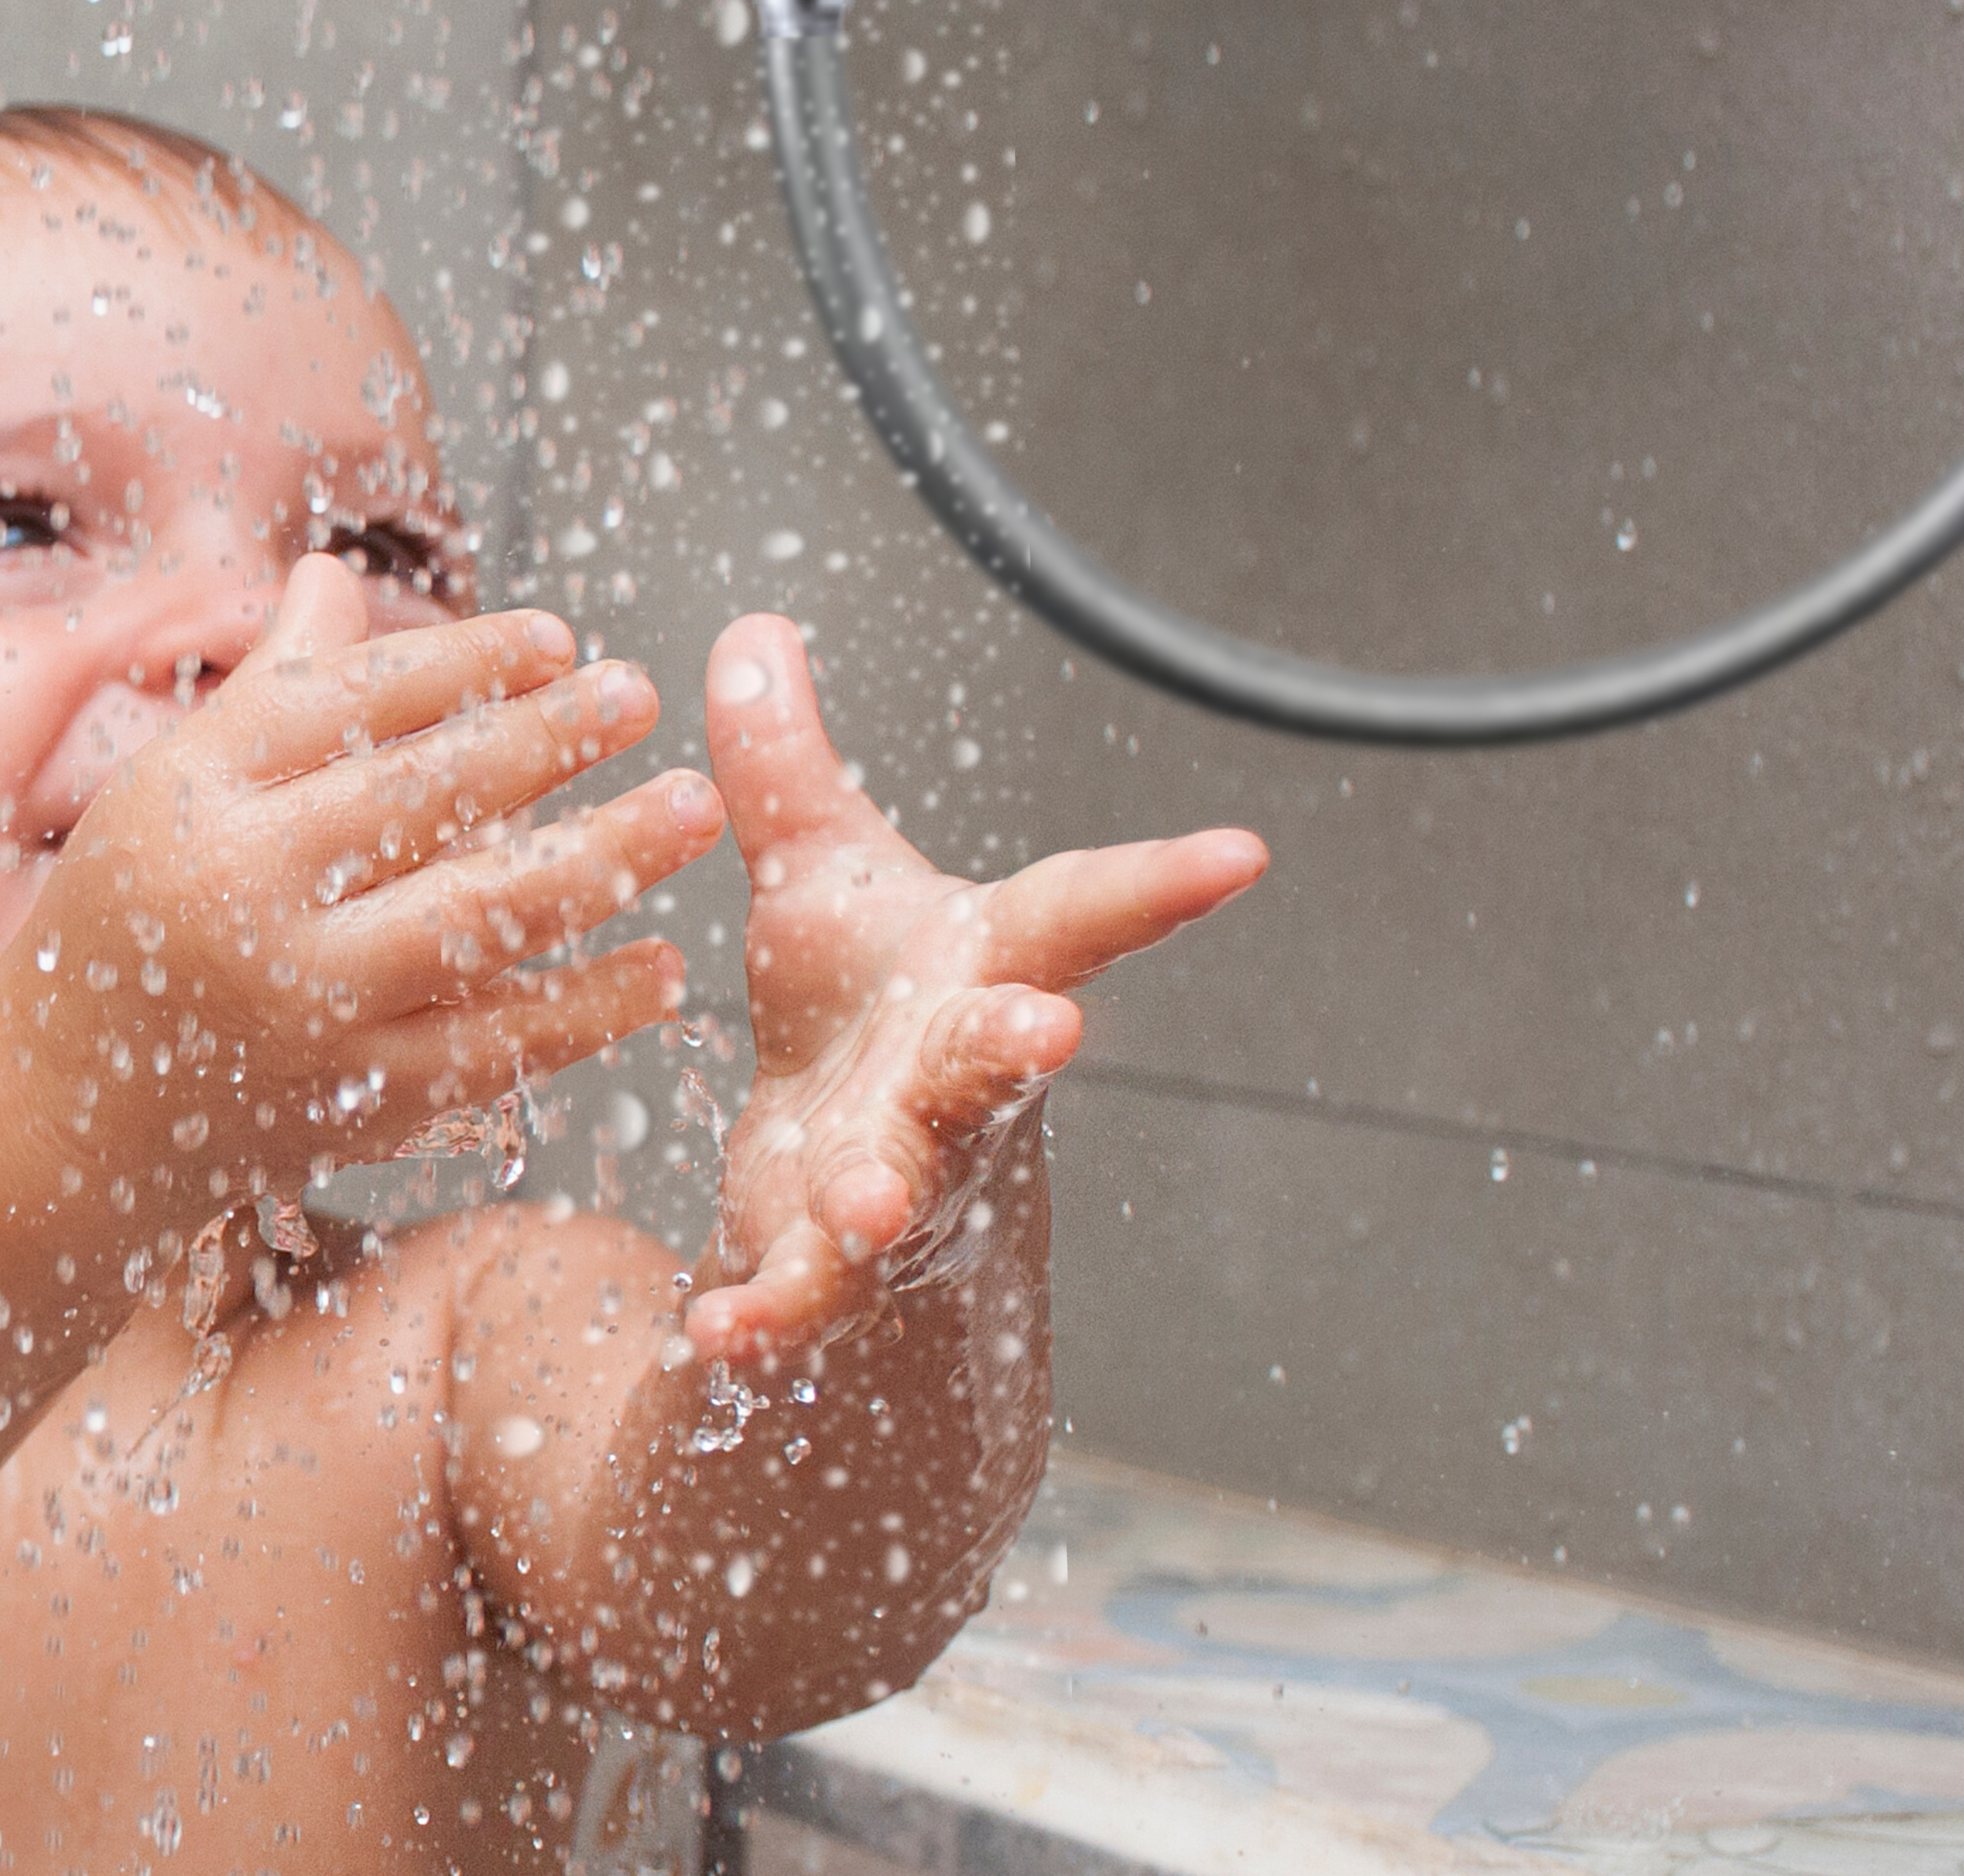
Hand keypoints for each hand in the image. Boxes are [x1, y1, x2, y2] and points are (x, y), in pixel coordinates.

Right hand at [3, 559, 725, 1197]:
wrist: (59, 1112)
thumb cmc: (135, 915)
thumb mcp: (173, 789)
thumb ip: (272, 690)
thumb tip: (337, 573)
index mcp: (196, 792)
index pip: (352, 703)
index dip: (467, 662)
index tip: (562, 638)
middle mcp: (245, 892)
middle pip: (425, 796)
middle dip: (549, 738)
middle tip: (642, 693)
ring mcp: (301, 1003)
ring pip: (475, 917)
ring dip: (601, 859)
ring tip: (694, 807)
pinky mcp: (348, 1100)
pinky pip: (491, 1047)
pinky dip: (586, 1010)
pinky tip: (665, 969)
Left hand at [683, 615, 1264, 1360]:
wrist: (847, 1192)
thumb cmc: (857, 1016)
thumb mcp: (819, 880)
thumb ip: (784, 766)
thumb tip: (750, 628)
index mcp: (979, 969)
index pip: (1083, 913)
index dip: (1163, 882)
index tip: (1242, 853)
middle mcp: (958, 1079)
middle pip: (999, 1059)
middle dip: (1015, 1044)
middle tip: (1046, 1025)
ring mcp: (904, 1179)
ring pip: (912, 1189)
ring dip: (888, 1196)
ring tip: (863, 1203)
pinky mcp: (824, 1266)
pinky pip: (800, 1299)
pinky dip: (765, 1318)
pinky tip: (720, 1335)